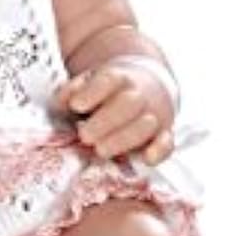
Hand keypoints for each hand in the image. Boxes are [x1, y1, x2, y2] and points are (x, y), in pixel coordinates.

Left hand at [52, 63, 174, 165]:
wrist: (146, 85)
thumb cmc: (107, 92)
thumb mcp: (88, 83)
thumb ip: (73, 91)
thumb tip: (67, 101)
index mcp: (118, 78)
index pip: (109, 80)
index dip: (92, 93)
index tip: (76, 106)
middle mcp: (139, 94)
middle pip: (128, 104)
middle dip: (105, 122)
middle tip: (85, 136)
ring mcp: (154, 114)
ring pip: (145, 125)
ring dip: (122, 139)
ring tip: (101, 149)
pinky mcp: (164, 134)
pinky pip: (167, 143)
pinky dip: (159, 151)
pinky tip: (146, 158)